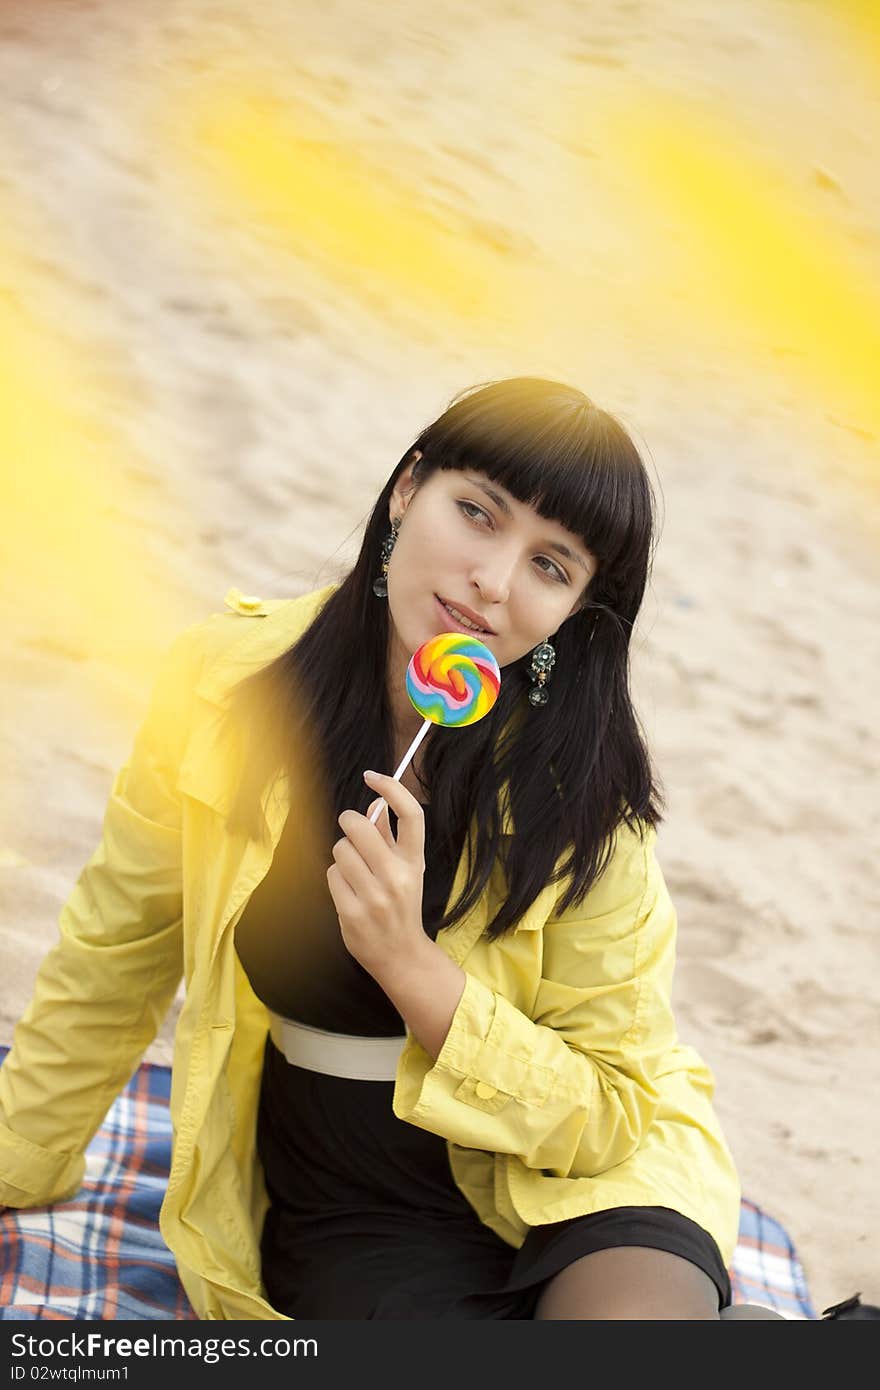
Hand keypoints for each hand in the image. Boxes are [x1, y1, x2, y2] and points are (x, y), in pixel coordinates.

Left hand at [327, 770, 428, 978]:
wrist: (401, 955)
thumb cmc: (401, 905)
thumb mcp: (406, 871)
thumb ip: (389, 838)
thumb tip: (373, 805)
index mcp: (415, 862)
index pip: (411, 815)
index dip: (391, 788)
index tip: (374, 777)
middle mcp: (398, 876)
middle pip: (361, 825)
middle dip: (349, 821)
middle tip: (351, 828)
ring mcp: (375, 896)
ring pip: (341, 849)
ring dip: (342, 855)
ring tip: (353, 872)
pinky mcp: (352, 911)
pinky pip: (332, 874)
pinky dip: (336, 878)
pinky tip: (348, 891)